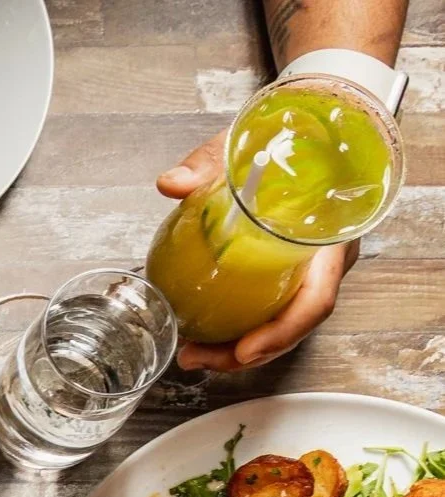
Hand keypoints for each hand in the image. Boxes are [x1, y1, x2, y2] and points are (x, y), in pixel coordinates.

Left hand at [157, 133, 353, 372]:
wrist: (310, 131)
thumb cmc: (290, 139)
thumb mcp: (247, 146)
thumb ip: (209, 162)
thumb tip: (172, 184)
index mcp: (330, 236)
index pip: (317, 298)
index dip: (283, 330)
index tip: (245, 349)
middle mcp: (324, 263)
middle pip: (292, 325)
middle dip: (244, 353)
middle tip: (195, 358)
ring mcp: (307, 272)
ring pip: (279, 326)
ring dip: (235, 350)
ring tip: (192, 354)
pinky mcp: (287, 275)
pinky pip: (268, 313)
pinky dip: (238, 331)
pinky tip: (203, 336)